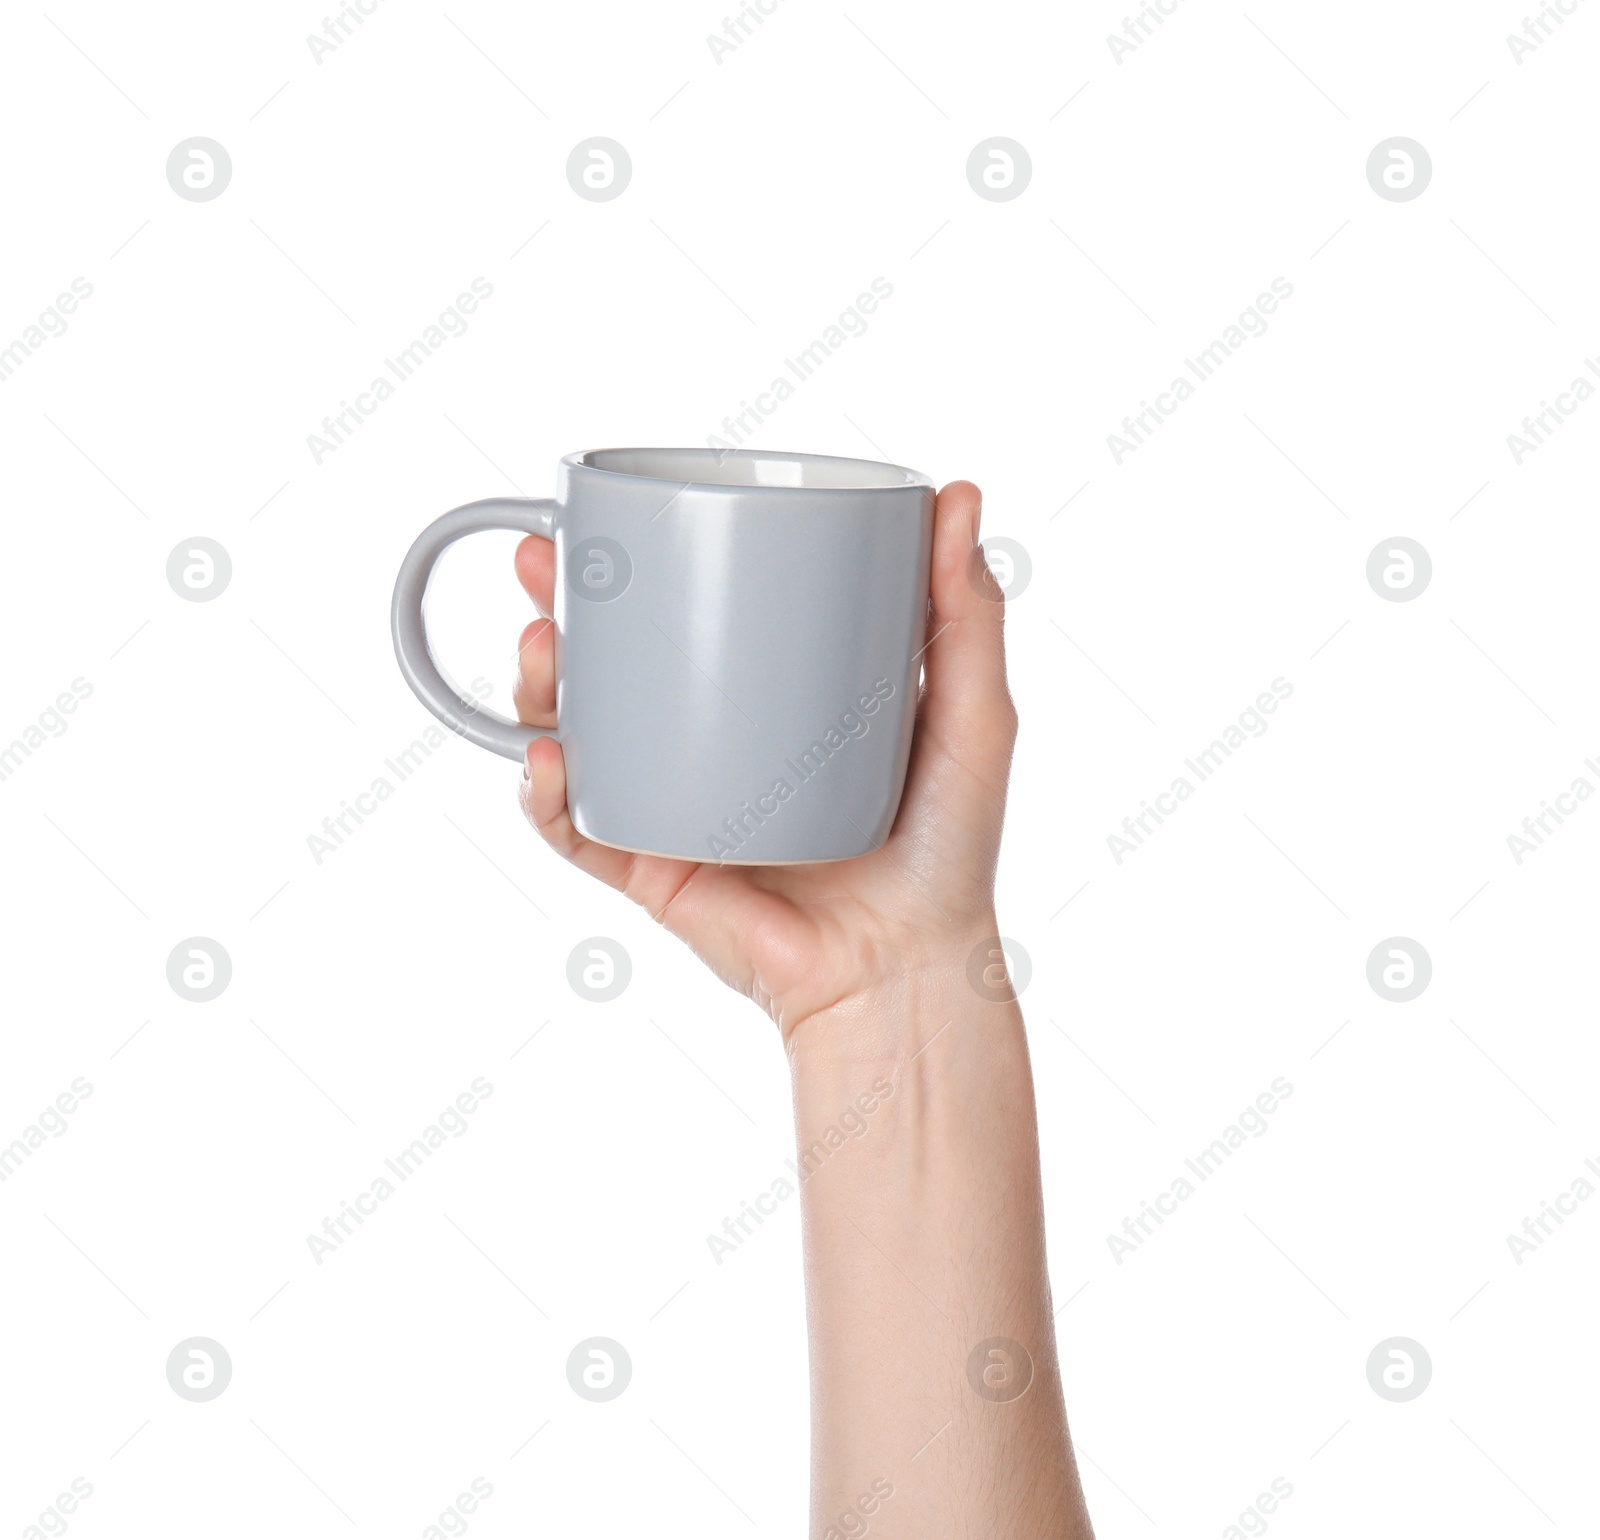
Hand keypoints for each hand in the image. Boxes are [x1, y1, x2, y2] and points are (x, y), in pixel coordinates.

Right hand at [513, 480, 1015, 1042]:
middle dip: (559, 608)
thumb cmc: (949, 851)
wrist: (910, 969)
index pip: (693, 610)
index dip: (640, 559)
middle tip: (541, 565)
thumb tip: (959, 496)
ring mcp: (675, 804)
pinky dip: (547, 796)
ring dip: (537, 688)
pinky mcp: (653, 869)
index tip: (611, 510)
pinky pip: (579, 831)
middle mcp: (713, 743)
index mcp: (774, 696)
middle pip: (613, 663)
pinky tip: (550, 757)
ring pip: (578, 735)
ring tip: (540, 651)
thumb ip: (966, 613)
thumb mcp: (972, 717)